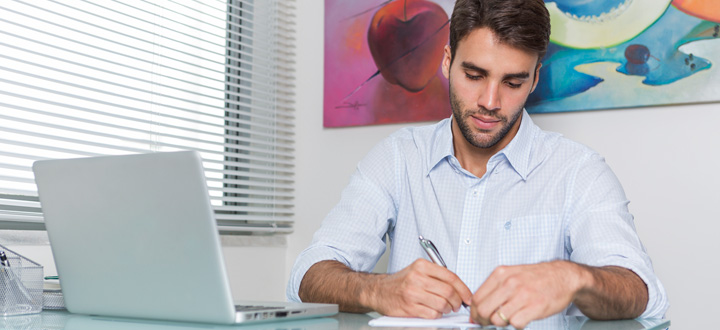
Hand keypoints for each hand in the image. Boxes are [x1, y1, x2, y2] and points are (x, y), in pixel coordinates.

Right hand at [364, 258, 472, 318]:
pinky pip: (432, 314)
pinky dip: (437, 316)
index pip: (451, 277)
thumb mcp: (417, 271)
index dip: (463, 289)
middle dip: (457, 301)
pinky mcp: (409, 307)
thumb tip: (459, 288)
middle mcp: (417, 278)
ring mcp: (412, 293)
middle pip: (448, 291)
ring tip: (445, 309)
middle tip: (457, 305)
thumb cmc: (400, 282)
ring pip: (442, 304)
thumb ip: (437, 276)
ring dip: (447, 309)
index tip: (467, 297)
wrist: (379, 291)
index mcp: (421, 266)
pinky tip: (434, 312)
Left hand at [469, 261, 587, 328]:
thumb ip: (495, 289)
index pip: (476, 298)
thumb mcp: (511, 274)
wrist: (563, 276)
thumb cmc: (537, 277)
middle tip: (490, 323)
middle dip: (484, 321)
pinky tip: (523, 317)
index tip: (476, 318)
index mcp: (500, 274)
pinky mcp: (535, 306)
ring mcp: (522, 295)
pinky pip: (515, 323)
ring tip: (511, 316)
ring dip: (502, 323)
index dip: (474, 312)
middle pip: (483, 310)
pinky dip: (518, 324)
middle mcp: (509, 283)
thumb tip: (478, 306)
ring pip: (497, 319)